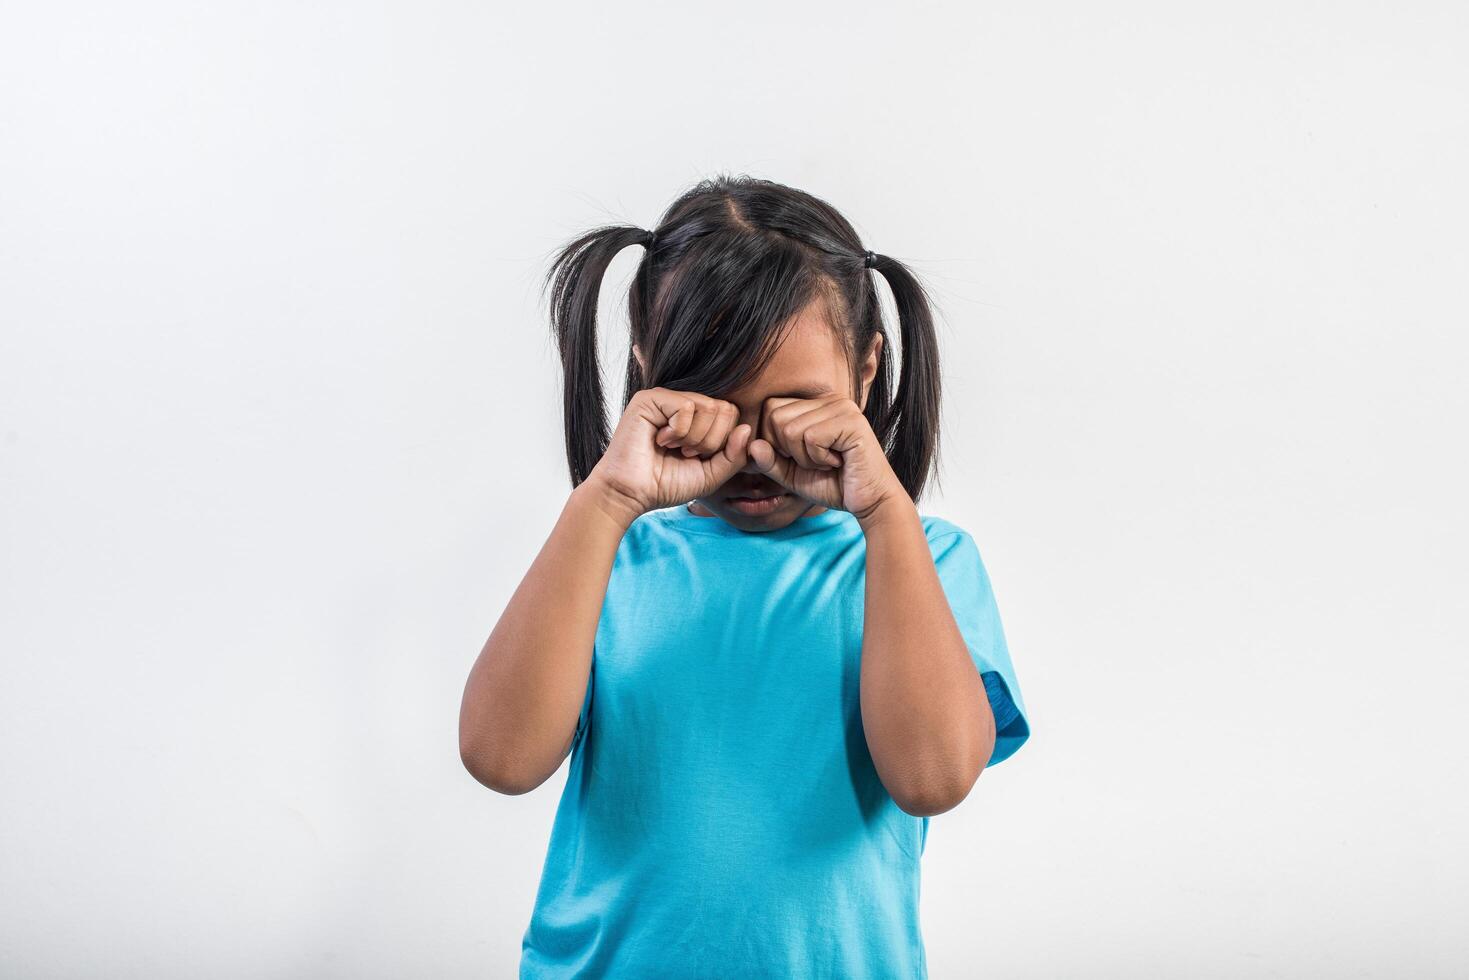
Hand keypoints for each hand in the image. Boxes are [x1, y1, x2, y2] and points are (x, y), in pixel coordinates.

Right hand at [583, 387, 752, 520]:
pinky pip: (687, 406)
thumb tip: (746, 428)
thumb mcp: (711, 475)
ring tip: (673, 448)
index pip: (732, 414)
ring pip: (709, 407)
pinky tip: (660, 440)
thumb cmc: (666, 484)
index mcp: (698, 417)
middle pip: (725, 408)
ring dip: (695, 438)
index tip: (697, 457)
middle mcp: (683, 403)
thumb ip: (734, 455)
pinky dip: (679, 432)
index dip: (723, 442)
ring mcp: (667, 398)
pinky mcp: (650, 398)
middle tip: (686, 453)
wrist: (631, 493)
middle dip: (711, 441)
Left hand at [749, 395, 906, 521]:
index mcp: (814, 405)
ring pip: (790, 429)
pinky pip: (810, 437)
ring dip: (804, 457)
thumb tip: (751, 444)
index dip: (775, 441)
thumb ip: (769, 460)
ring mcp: (841, 407)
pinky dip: (817, 459)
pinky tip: (837, 462)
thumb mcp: (791, 474)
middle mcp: (828, 400)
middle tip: (816, 461)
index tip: (801, 458)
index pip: (770, 408)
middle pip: (775, 416)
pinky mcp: (851, 421)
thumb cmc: (833, 485)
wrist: (870, 502)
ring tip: (827, 462)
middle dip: (788, 450)